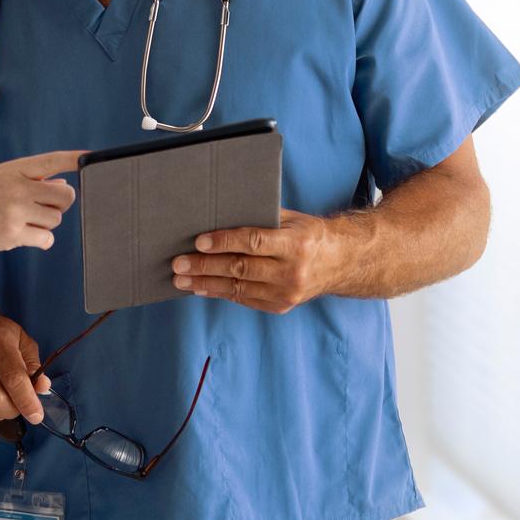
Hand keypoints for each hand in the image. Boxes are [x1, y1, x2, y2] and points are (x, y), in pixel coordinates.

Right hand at [0, 151, 81, 257]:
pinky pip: (46, 238)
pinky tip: (21, 235)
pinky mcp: (13, 234)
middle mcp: (16, 187)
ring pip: (56, 218)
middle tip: (42, 207)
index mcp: (13, 169)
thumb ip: (28, 178)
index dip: (75, 159)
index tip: (92, 157)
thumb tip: (62, 183)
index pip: (52, 160)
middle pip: (65, 194)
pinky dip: (40, 240)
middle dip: (60, 203)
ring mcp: (15, 211)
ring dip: (46, 223)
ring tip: (22, 221)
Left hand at [170, 209, 340, 312]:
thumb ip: (260, 217)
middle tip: (179, 263)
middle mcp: (293, 272)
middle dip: (205, 266)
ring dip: (205, 283)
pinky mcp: (281, 306)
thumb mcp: (292, 219)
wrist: (341, 263)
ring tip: (181, 278)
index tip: (199, 241)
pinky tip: (201, 287)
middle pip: (240, 268)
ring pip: (238, 288)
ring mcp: (287, 293)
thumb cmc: (310, 234)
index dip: (224, 242)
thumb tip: (219, 213)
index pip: (254, 242)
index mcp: (297, 244)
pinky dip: (220, 293)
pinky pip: (244, 299)